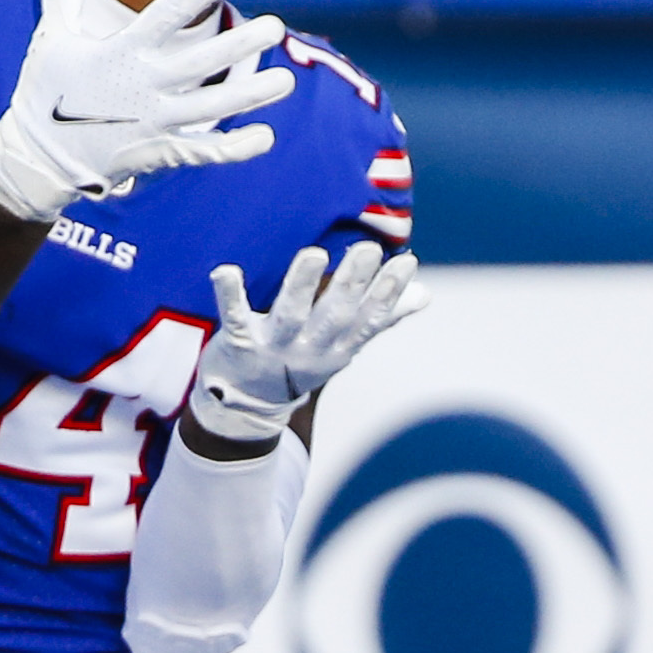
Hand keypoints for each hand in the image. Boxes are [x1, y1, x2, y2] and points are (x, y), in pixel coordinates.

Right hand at [0, 0, 297, 222]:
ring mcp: (154, 122)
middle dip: (238, 46)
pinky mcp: (159, 151)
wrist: (38, 156)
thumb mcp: (53, 37)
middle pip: (199, 63)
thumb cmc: (48, 90)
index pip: (162, 18)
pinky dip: (235, 148)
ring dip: (250, 95)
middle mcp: (142, 87)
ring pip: (211, 109)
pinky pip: (203, 152)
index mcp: (120, 53)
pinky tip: (265, 136)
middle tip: (275, 27)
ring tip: (286, 81)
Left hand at [192, 241, 429, 441]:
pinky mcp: (239, 344)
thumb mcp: (343, 346)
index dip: (388, 292)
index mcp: (338, 348)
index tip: (406, 262)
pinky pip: (236, 318)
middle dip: (352, 283)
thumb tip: (425, 295)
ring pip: (289, 315)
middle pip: (334, 316)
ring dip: (301, 285)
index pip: (368, 319)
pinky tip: (226, 271)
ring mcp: (274, 348)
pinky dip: (230, 295)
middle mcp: (309, 350)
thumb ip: (382, 317)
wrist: (245, 405)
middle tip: (369, 248)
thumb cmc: (299, 362)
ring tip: (315, 253)